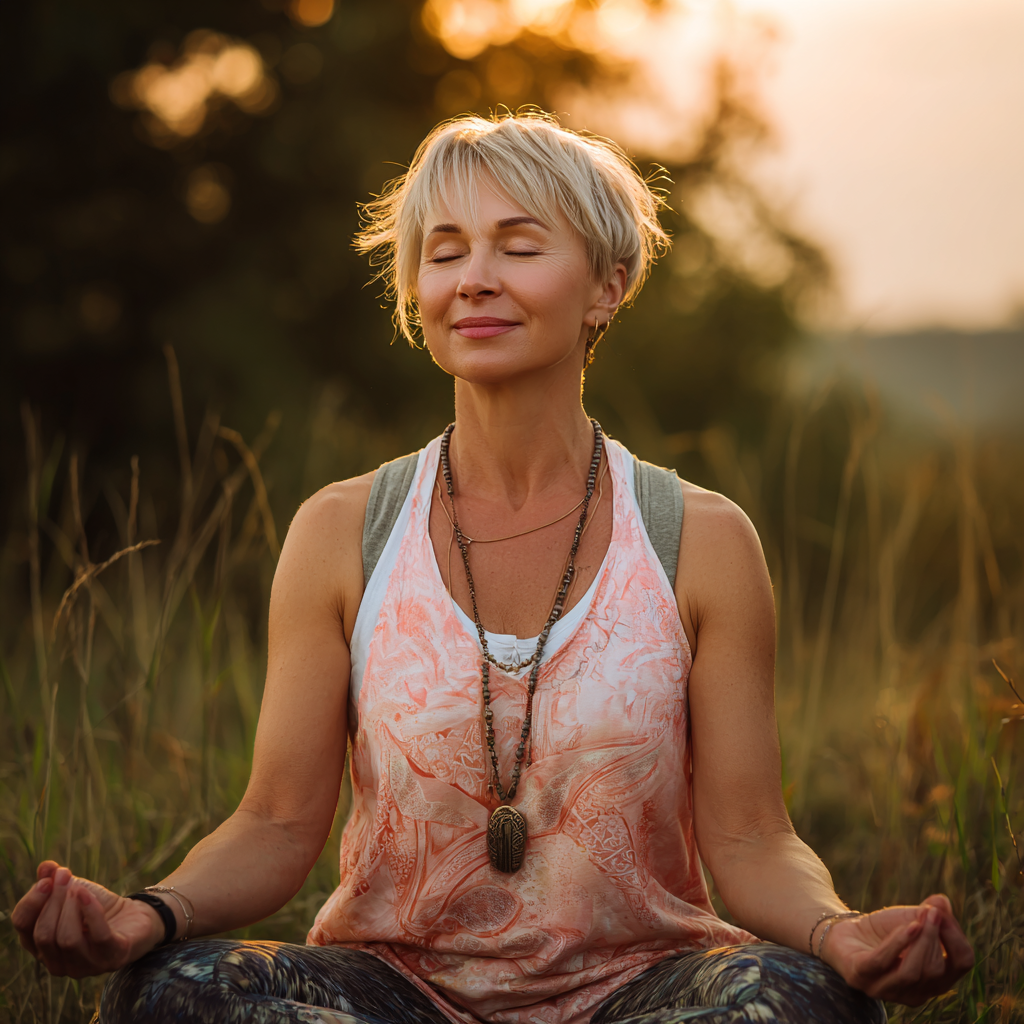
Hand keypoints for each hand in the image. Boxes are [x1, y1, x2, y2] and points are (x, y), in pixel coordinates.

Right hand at [12, 861, 167, 977]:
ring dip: (71, 907)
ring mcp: (85, 966)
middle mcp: (58, 963)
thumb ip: (56, 881)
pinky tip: (88, 895)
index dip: (31, 902)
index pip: (23, 927)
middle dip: (54, 901)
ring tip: (80, 888)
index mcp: (42, 947)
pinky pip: (97, 936)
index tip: (47, 879)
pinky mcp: (112, 957)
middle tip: (66, 876)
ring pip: (66, 939)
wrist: (137, 916)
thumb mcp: (75, 890)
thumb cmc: (99, 907)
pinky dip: (91, 912)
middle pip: (43, 934)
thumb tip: (45, 866)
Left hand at [821, 894, 974, 1005]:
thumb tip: (942, 902)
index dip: (957, 939)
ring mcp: (887, 989)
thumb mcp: (910, 919)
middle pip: (937, 970)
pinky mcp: (861, 977)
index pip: (960, 965)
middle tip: (932, 911)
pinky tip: (908, 926)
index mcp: (935, 981)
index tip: (945, 913)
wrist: (843, 931)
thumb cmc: (883, 930)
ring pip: (913, 972)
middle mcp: (915, 992)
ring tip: (922, 917)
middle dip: (935, 937)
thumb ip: (928, 913)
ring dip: (921, 941)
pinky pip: (883, 962)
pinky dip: (898, 943)